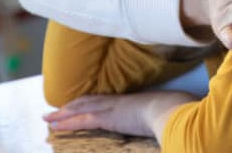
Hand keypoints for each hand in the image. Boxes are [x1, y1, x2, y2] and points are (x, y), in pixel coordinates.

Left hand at [44, 90, 196, 139]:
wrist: (177, 111)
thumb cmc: (182, 114)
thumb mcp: (177, 118)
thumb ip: (171, 122)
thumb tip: (178, 130)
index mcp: (136, 103)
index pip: (109, 102)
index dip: (93, 102)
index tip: (82, 105)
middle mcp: (122, 102)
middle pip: (91, 102)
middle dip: (73, 106)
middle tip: (56, 112)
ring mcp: (115, 108)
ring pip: (82, 109)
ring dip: (64, 114)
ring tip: (49, 118)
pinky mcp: (110, 118)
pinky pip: (83, 120)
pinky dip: (67, 122)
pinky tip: (55, 125)